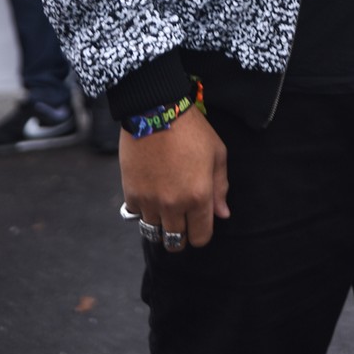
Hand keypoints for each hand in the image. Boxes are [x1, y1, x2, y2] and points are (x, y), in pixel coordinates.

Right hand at [119, 106, 229, 249]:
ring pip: (154, 233)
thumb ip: (221, 187)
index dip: (201, 233)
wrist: (156, 111)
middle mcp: (174, 205)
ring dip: (161, 224)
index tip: (199, 223)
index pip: (200, 237)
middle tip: (182, 220)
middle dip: (181, 235)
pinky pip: (136, 216)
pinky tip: (150, 194)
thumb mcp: (217, 153)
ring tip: (165, 208)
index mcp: (199, 197)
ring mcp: (150, 202)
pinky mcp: (131, 194)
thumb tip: (223, 214)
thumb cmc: (192, 130)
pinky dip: (143, 210)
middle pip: (176, 242)